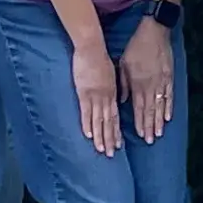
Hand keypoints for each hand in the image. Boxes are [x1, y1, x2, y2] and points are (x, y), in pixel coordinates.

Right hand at [69, 36, 123, 155]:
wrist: (92, 49)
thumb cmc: (101, 59)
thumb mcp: (112, 74)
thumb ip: (113, 87)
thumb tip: (115, 98)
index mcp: (112, 94)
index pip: (115, 117)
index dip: (116, 131)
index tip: (118, 144)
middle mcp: (105, 98)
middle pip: (108, 123)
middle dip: (110, 139)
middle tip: (111, 153)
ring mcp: (94, 97)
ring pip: (98, 121)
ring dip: (100, 136)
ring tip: (101, 150)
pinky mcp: (83, 93)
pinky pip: (86, 112)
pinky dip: (87, 124)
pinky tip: (89, 136)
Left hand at [121, 14, 176, 142]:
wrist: (154, 32)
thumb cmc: (136, 46)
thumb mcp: (123, 64)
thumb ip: (123, 84)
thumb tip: (122, 100)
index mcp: (137, 83)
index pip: (138, 107)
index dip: (139, 122)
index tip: (139, 135)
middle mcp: (150, 86)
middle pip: (150, 110)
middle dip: (149, 127)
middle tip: (149, 141)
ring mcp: (161, 82)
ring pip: (160, 106)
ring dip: (159, 121)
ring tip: (158, 134)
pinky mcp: (169, 77)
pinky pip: (169, 96)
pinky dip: (169, 107)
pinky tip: (168, 117)